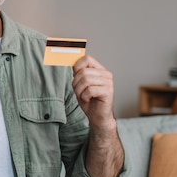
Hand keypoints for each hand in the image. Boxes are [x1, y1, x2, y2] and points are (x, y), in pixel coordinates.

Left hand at [73, 55, 123, 176]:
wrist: (97, 118)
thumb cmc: (88, 101)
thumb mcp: (79, 84)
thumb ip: (77, 73)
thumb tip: (68, 60)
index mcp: (100, 70)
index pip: (86, 59)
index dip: (76, 67)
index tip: (75, 77)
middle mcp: (106, 74)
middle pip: (83, 72)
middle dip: (76, 84)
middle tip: (79, 92)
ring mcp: (108, 83)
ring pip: (86, 80)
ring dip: (79, 91)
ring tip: (83, 97)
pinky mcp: (108, 92)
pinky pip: (89, 90)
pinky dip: (84, 97)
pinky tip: (88, 100)